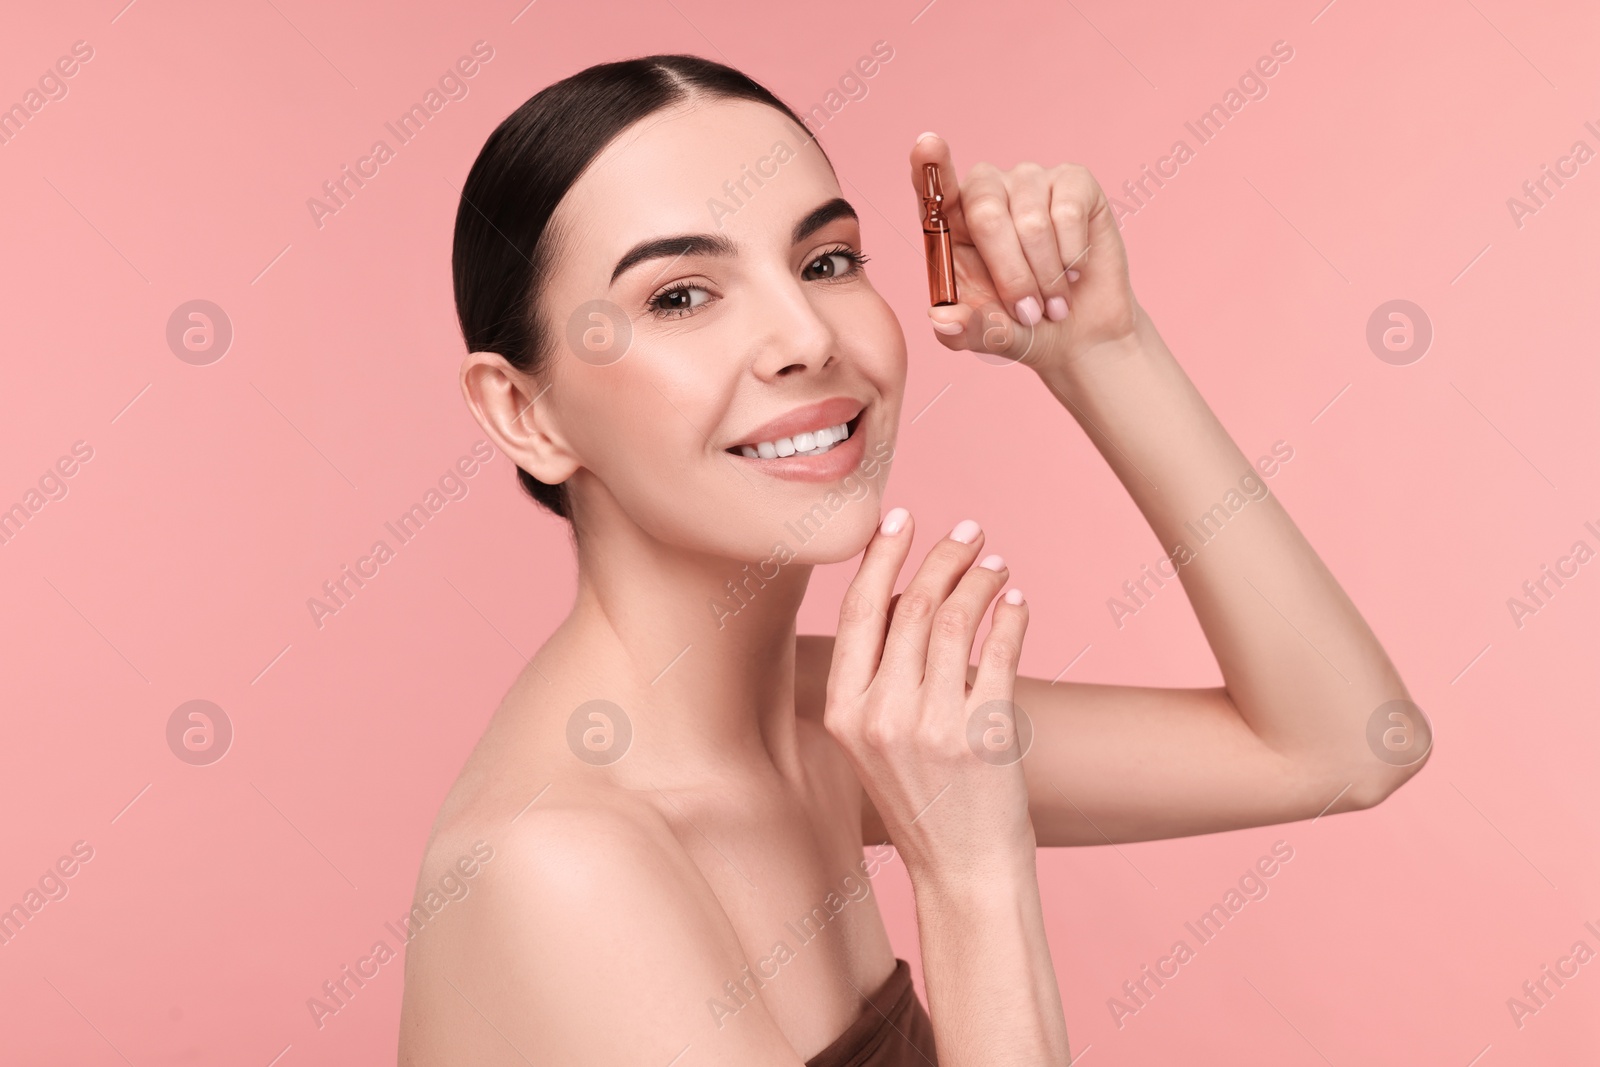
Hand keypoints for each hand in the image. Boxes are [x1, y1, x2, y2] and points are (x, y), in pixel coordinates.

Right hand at [824, 510, 1035, 888]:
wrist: (963, 871)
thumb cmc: (923, 802)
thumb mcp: (874, 742)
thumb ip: (878, 675)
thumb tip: (901, 592)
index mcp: (846, 712)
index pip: (860, 612)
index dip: (882, 557)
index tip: (902, 518)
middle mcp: (883, 715)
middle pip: (912, 606)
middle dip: (942, 557)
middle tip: (970, 532)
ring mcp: (933, 726)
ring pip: (956, 620)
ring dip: (981, 579)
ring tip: (997, 564)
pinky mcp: (985, 734)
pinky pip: (1001, 651)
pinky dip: (1012, 617)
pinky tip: (1017, 603)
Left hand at [911, 132, 1140, 374]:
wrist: (1081, 333)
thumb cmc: (1023, 328)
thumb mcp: (989, 337)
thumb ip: (963, 331)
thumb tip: (942, 319)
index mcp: (951, 226)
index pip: (932, 188)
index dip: (929, 166)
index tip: (927, 145)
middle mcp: (986, 194)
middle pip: (986, 213)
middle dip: (1012, 275)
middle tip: (1029, 312)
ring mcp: (1029, 182)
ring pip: (1031, 221)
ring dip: (1046, 275)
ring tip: (1054, 300)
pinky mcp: (1073, 181)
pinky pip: (1068, 211)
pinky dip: (1072, 254)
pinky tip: (1074, 269)